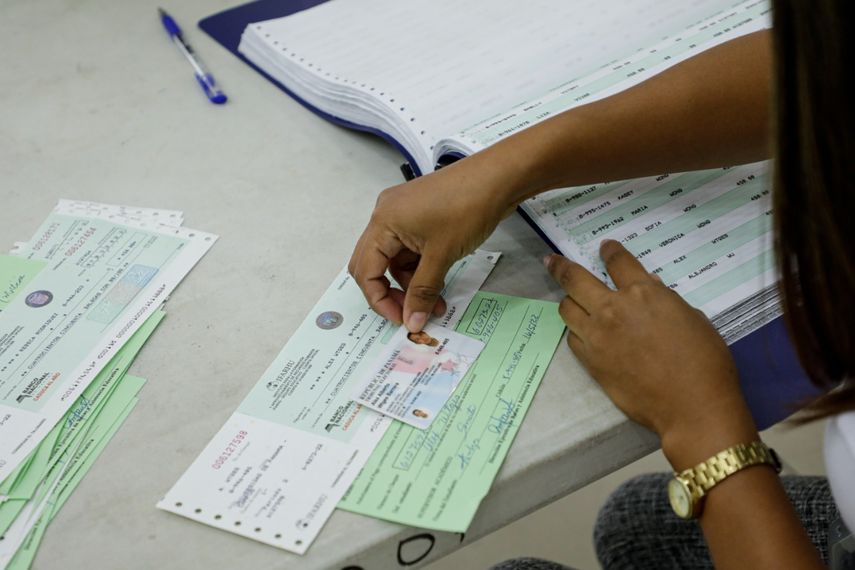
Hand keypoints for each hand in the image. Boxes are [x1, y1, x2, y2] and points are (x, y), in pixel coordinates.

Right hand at [349, 156, 517, 331]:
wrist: (499, 177)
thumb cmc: (467, 208)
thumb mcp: (442, 255)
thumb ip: (423, 291)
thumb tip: (412, 322)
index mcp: (382, 222)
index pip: (365, 270)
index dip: (379, 300)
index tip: (402, 319)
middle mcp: (386, 216)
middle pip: (374, 265)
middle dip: (390, 293)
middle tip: (411, 314)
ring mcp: (403, 214)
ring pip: (395, 260)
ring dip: (411, 284)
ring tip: (435, 303)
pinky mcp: (419, 215)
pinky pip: (410, 249)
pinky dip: (421, 269)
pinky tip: (438, 285)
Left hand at [546, 240, 757, 468]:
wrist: (691, 406)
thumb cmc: (705, 361)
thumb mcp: (693, 319)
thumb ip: (666, 301)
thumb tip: (649, 290)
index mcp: (644, 293)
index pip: (617, 262)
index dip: (609, 251)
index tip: (604, 247)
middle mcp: (613, 309)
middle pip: (575, 279)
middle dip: (560, 266)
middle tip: (551, 261)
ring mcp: (597, 335)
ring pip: (566, 308)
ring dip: (568, 301)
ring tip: (570, 300)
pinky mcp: (590, 361)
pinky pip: (572, 338)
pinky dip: (576, 331)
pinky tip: (582, 332)